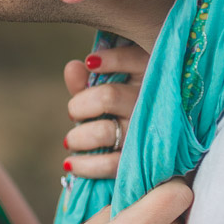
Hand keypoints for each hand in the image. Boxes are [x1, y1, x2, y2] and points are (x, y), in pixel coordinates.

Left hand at [61, 45, 149, 178]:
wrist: (146, 154)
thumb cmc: (118, 113)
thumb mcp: (105, 91)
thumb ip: (87, 80)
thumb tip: (74, 67)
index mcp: (152, 80)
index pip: (135, 60)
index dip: (111, 59)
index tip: (91, 63)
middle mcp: (153, 106)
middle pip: (107, 97)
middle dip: (80, 106)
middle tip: (74, 113)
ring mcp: (149, 134)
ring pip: (103, 132)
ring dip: (78, 138)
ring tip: (71, 141)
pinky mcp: (142, 161)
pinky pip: (109, 164)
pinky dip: (84, 165)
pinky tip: (70, 163)